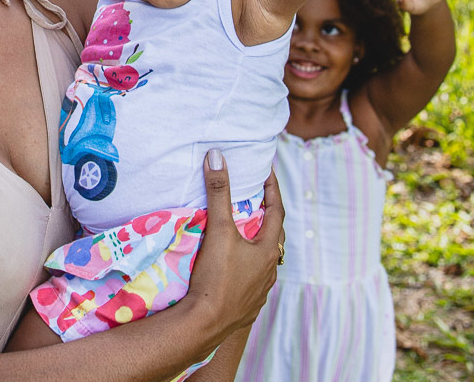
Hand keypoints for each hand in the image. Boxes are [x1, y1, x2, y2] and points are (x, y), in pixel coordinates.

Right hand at [186, 153, 283, 338]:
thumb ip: (219, 192)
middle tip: (253, 199)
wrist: (204, 325)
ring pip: (262, 260)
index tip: (266, 171)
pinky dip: (245, 264)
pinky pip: (251, 280)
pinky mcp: (246, 308)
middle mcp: (269, 272)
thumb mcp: (218, 229)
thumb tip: (217, 156)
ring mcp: (259, 292)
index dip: (272, 188)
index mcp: (267, 251)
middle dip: (265, 216)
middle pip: (272, 237)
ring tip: (241, 230)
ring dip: (255, 242)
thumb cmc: (216, 277)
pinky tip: (233, 265)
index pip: (277, 212)